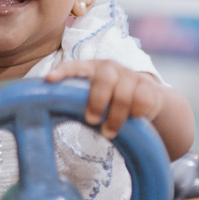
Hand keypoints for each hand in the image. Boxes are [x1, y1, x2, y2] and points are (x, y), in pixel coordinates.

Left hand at [45, 59, 163, 139]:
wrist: (147, 99)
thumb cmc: (111, 101)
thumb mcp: (94, 99)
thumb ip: (79, 101)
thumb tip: (53, 115)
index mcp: (92, 69)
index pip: (75, 66)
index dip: (63, 72)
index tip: (50, 79)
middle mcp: (111, 68)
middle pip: (104, 79)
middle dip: (97, 101)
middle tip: (91, 121)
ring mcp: (131, 76)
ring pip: (123, 95)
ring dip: (115, 117)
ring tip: (109, 133)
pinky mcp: (148, 87)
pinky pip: (142, 101)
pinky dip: (135, 114)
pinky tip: (132, 121)